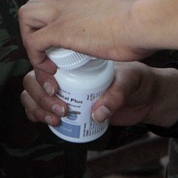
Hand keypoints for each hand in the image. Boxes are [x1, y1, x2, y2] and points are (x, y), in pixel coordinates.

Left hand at [18, 0, 148, 71]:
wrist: (145, 22)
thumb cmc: (144, 22)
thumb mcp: (125, 11)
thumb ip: (116, 14)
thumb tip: (122, 21)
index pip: (53, 1)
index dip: (50, 23)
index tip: (61, 42)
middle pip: (33, 6)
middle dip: (33, 31)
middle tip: (49, 52)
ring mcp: (62, 10)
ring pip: (25, 19)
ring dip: (31, 42)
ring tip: (48, 62)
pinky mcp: (60, 29)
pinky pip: (33, 42)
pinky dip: (36, 58)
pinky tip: (52, 70)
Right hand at [20, 61, 177, 129]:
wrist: (147, 96)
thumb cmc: (138, 80)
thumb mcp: (130, 81)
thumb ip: (116, 95)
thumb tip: (96, 114)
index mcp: (75, 55)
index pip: (43, 59)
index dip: (42, 76)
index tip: (56, 89)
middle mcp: (64, 70)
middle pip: (31, 78)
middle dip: (39, 96)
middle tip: (60, 109)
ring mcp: (62, 86)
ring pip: (30, 93)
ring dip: (37, 107)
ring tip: (57, 119)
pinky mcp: (65, 104)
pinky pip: (38, 107)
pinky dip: (37, 114)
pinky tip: (52, 122)